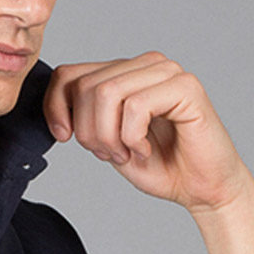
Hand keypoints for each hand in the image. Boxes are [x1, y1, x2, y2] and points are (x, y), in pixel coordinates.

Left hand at [44, 54, 252, 214]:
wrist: (202, 189)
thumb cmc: (160, 165)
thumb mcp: (107, 140)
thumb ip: (85, 116)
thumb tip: (51, 101)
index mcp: (126, 72)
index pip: (70, 73)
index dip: (55, 106)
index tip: (63, 137)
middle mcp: (146, 64)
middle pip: (86, 85)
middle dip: (88, 130)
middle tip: (110, 154)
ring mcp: (168, 72)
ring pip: (107, 92)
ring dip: (109, 135)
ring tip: (128, 153)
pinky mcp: (186, 87)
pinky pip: (136, 106)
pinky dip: (132, 138)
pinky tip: (147, 150)